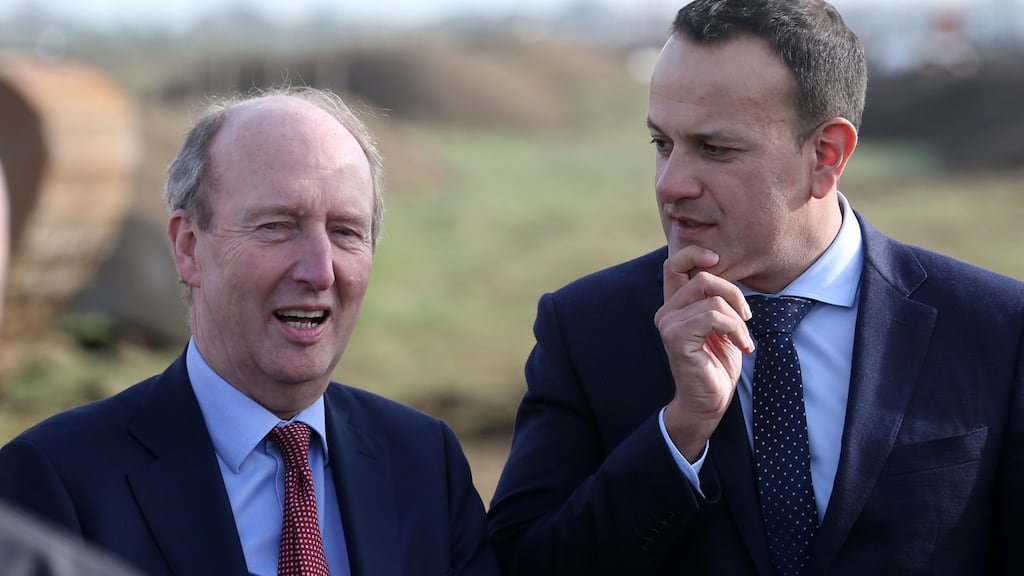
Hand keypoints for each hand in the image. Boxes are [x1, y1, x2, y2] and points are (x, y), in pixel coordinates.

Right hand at [654, 246, 753, 461]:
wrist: (708, 402)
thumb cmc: (716, 365)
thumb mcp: (721, 326)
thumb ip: (717, 300)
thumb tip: (729, 274)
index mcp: (675, 305)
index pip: (674, 264)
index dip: (695, 253)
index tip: (717, 260)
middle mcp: (666, 311)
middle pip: (702, 277)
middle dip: (733, 293)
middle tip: (745, 317)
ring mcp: (668, 324)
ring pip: (712, 299)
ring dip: (737, 320)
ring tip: (742, 340)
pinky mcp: (676, 337)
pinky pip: (713, 317)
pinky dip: (734, 330)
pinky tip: (741, 347)